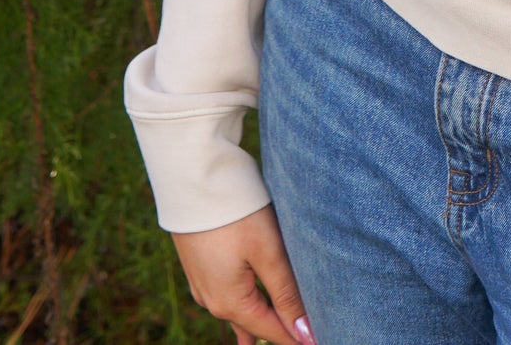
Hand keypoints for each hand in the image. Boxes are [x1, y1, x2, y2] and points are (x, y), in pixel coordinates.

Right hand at [171, 204, 315, 344]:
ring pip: (240, 311)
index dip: (298, 337)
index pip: (273, 330)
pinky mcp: (200, 268)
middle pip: (256, 322)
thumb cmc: (235, 213)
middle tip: (306, 334)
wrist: (191, 181)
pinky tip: (246, 316)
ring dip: (263, 319)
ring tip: (282, 332)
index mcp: (230, 302)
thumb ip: (286, 293)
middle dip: (282, 329)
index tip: (319, 342)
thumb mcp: (267, 251)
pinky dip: (245, 307)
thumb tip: (304, 334)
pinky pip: (227, 297)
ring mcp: (203, 285)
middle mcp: (213, 301)